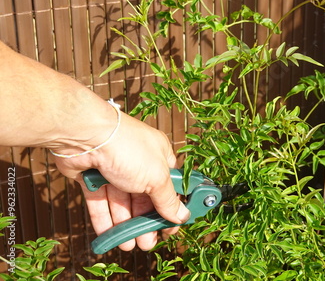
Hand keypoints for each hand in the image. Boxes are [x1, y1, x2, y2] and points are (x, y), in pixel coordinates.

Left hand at [53, 113, 189, 251]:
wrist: (86, 135)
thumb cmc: (128, 148)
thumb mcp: (157, 177)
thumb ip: (168, 200)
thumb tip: (182, 216)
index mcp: (159, 157)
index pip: (170, 186)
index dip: (171, 207)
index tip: (171, 228)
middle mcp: (138, 162)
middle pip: (144, 198)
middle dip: (146, 222)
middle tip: (148, 243)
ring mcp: (114, 169)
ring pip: (122, 203)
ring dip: (125, 226)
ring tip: (129, 246)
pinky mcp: (92, 177)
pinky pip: (100, 202)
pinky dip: (104, 220)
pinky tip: (108, 237)